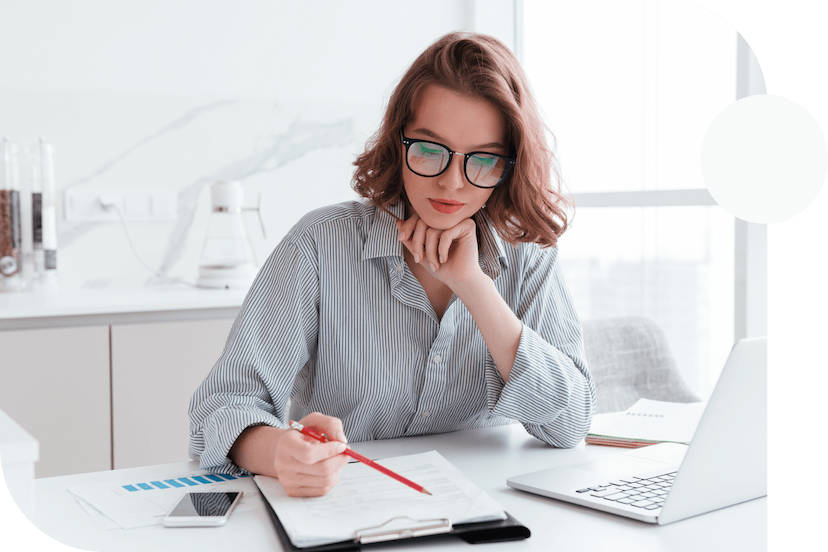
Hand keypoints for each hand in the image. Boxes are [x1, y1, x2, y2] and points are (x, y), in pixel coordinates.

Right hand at [229, 412, 349, 496]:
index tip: (342, 445)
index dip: (330, 451)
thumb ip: (331, 424)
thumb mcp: (315, 420)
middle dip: (340, 460)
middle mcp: (282, 464)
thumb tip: (342, 441)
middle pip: (321, 469)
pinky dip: (332, 479)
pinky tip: (329, 470)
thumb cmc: (303, 434)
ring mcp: (286, 480)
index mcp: (286, 443)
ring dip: (338, 470)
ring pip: (325, 481)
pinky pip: (322, 490)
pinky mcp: (293, 491)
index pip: (309, 454)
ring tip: (335, 459)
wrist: (287, 450)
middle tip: (345, 453)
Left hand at [395, 212, 483, 288]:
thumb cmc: (443, 268)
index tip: (401, 238)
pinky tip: (444, 259)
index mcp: (440, 221)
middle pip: (424, 221)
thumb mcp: (421, 253)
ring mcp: (459, 221)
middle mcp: (449, 218)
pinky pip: (446, 234)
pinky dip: (441, 250)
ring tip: (434, 264)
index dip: (408, 226)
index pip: (419, 216)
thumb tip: (398, 222)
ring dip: (430, 251)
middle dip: (417, 242)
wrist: (459, 280)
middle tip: (418, 259)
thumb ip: (410, 238)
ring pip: (433, 230)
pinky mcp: (468, 226)